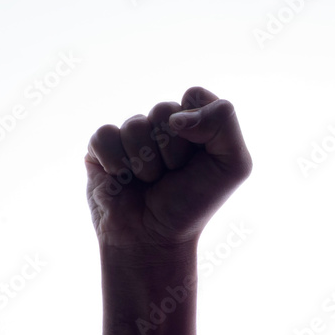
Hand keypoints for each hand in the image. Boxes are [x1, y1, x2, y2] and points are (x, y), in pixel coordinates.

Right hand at [84, 86, 252, 248]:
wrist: (153, 239)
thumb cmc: (192, 204)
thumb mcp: (233, 166)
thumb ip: (224, 124)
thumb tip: (175, 117)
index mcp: (194, 123)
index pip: (194, 96)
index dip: (197, 128)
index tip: (197, 160)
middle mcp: (161, 125)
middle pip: (164, 110)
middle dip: (171, 152)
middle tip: (171, 176)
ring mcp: (131, 135)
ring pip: (135, 126)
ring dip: (145, 164)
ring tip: (148, 182)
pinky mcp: (101, 147)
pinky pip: (105, 136)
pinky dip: (116, 165)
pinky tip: (122, 181)